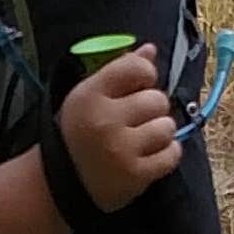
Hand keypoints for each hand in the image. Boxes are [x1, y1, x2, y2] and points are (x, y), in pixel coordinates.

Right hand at [59, 44, 182, 214]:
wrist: (61, 184)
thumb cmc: (80, 132)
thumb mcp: (89, 95)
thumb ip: (120, 70)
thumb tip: (151, 50)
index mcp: (90, 95)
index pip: (138, 68)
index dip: (146, 75)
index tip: (138, 87)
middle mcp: (105, 120)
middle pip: (157, 99)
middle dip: (152, 109)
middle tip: (136, 120)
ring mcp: (121, 149)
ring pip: (168, 127)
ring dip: (160, 132)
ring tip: (142, 139)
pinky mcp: (135, 175)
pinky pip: (172, 154)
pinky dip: (166, 154)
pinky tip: (149, 155)